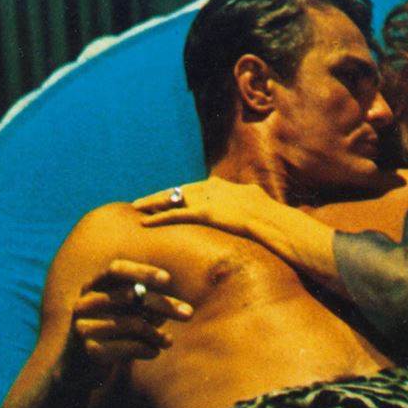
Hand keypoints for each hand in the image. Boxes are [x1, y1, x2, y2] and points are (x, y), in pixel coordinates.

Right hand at [64, 259, 190, 381]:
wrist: (78, 369)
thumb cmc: (109, 335)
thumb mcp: (125, 315)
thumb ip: (145, 306)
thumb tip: (177, 306)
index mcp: (92, 287)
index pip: (116, 270)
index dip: (142, 272)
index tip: (167, 280)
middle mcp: (85, 303)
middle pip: (131, 296)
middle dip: (164, 305)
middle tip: (189, 314)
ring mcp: (84, 327)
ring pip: (134, 324)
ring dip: (158, 334)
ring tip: (168, 342)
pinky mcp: (90, 351)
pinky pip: (130, 347)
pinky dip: (149, 349)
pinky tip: (154, 352)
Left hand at [133, 178, 280, 238]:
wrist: (270, 218)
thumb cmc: (267, 213)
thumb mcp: (255, 201)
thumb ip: (245, 200)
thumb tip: (251, 202)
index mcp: (220, 185)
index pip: (194, 188)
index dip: (179, 194)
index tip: (169, 198)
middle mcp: (208, 188)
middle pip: (178, 190)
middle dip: (160, 196)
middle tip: (143, 201)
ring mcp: (204, 199)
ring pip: (171, 199)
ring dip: (152, 204)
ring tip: (137, 208)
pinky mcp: (202, 212)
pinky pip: (175, 214)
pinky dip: (159, 218)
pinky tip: (145, 222)